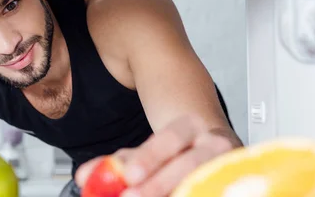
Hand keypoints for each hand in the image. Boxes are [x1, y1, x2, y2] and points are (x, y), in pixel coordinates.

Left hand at [75, 116, 238, 196]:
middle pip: (189, 163)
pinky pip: (208, 191)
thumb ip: (119, 163)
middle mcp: (215, 144)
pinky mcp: (229, 182)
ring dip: (173, 192)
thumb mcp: (148, 152)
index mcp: (191, 125)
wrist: (213, 149)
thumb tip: (85, 177)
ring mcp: (228, 167)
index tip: (129, 175)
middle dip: (159, 184)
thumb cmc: (177, 152)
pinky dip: (186, 195)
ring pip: (201, 182)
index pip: (170, 138)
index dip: (149, 157)